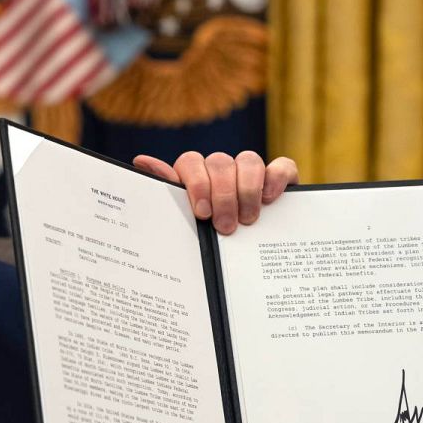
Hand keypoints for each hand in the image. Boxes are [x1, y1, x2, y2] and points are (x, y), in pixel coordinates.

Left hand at [133, 151, 299, 234]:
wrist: (250, 263)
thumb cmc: (210, 242)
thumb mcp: (186, 224)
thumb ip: (169, 194)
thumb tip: (141, 161)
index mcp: (196, 179)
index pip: (191, 162)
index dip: (197, 184)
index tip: (203, 213)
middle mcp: (222, 171)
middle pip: (219, 162)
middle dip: (222, 196)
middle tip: (226, 226)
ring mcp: (251, 173)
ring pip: (248, 159)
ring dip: (246, 191)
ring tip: (248, 220)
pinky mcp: (279, 179)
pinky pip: (281, 165)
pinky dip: (275, 178)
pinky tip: (271, 198)